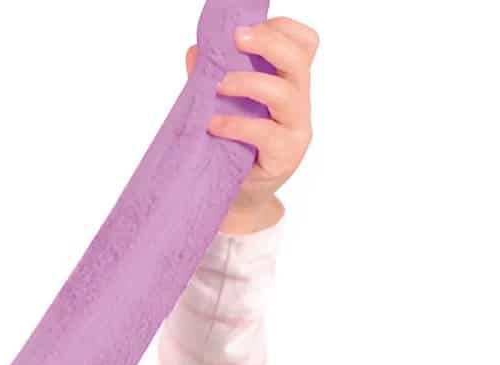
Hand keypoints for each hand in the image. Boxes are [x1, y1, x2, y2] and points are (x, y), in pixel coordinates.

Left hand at [186, 15, 318, 225]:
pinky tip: (214, 124)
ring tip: (218, 85)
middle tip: (236, 38)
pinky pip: (266, 133)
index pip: (303, 45)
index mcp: (290, 84)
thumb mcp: (223, 109)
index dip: (281, 29)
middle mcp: (299, 102)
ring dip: (249, 82)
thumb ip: (211, 80)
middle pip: (298, 60)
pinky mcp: (286, 156)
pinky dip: (237, 125)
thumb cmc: (232, 151)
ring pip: (285, 93)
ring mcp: (296, 129)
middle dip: (268, 42)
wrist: (238, 201)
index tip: (245, 28)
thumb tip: (195, 52)